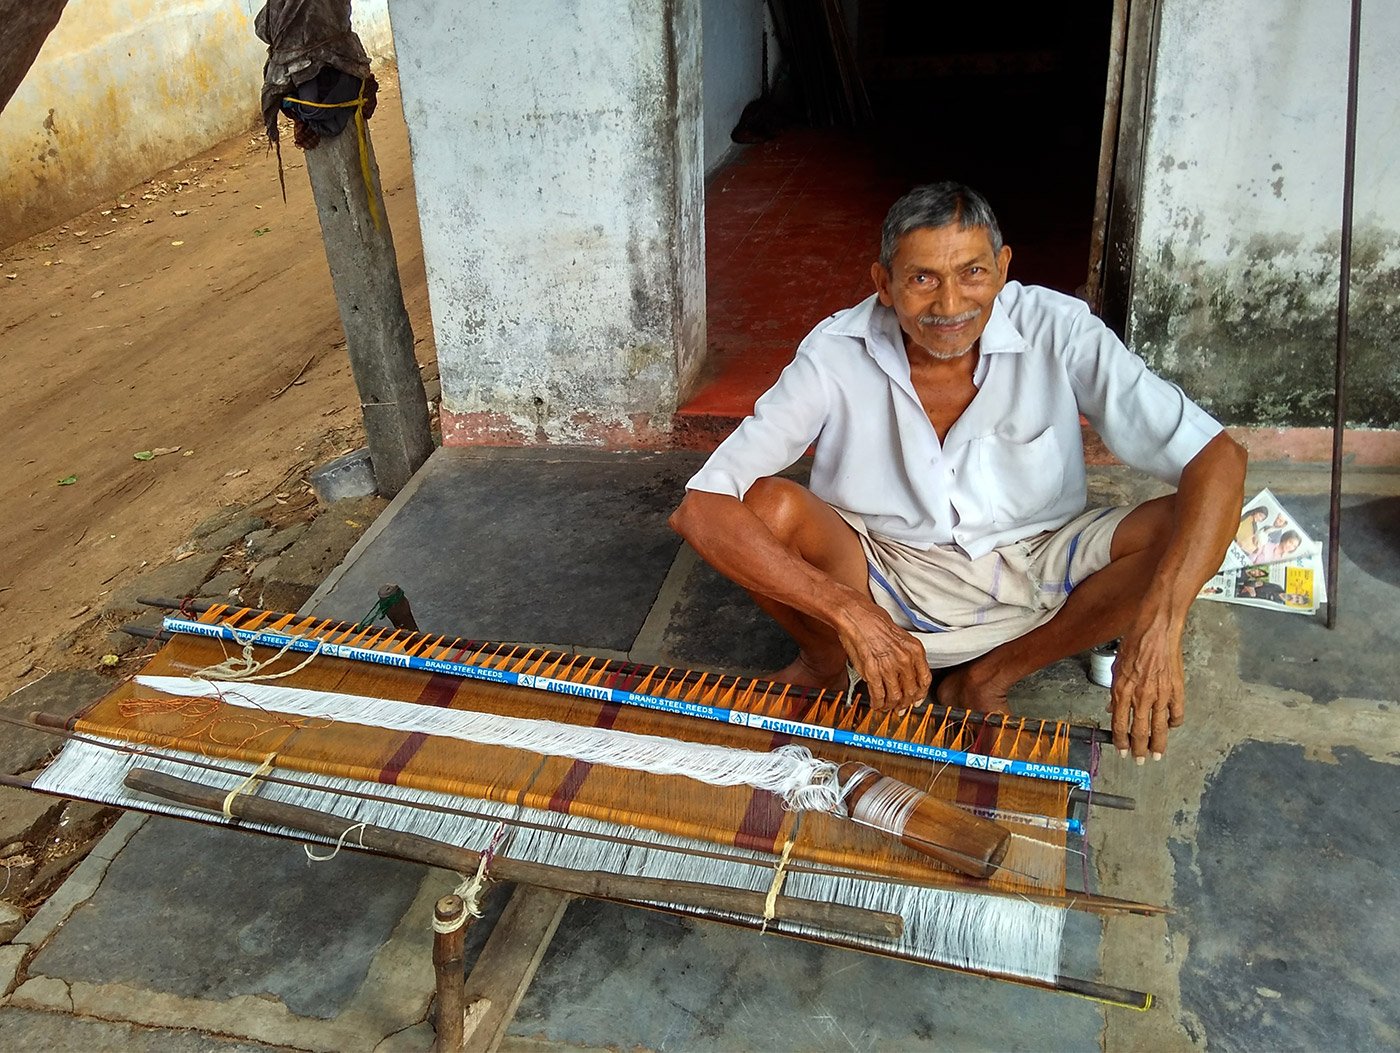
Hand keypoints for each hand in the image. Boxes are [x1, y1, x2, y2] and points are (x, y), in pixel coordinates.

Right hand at [834, 601, 930, 711]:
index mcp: (915, 650)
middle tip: (899, 707)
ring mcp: (888, 666)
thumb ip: (907, 658)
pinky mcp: (872, 671)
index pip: (925, 680)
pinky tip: (875, 704)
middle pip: (911, 692)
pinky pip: (878, 694)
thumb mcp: (901, 638)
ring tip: (885, 706)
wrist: (856, 616)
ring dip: (890, 706)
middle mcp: (905, 659)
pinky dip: (877, 703)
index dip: (921, 694)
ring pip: (895, 697)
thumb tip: (906, 679)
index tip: (916, 700)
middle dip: (904, 703)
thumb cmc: (875, 624)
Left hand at [1108, 618, 1185, 760]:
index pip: (1120, 725)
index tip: (1121, 751)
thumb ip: (1116, 692)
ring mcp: (1161, 694)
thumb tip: (1114, 710)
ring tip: (1157, 755)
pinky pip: (1177, 713)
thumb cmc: (1135, 642)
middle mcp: (1141, 695)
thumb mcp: (1117, 667)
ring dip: (1158, 744)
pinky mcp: (1177, 689)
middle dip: (1138, 749)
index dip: (1120, 741)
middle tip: (1139, 760)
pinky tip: (1171, 726)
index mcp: (1122, 690)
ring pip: (1160, 728)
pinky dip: (1174, 722)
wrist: (1157, 629)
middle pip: (1140, 731)